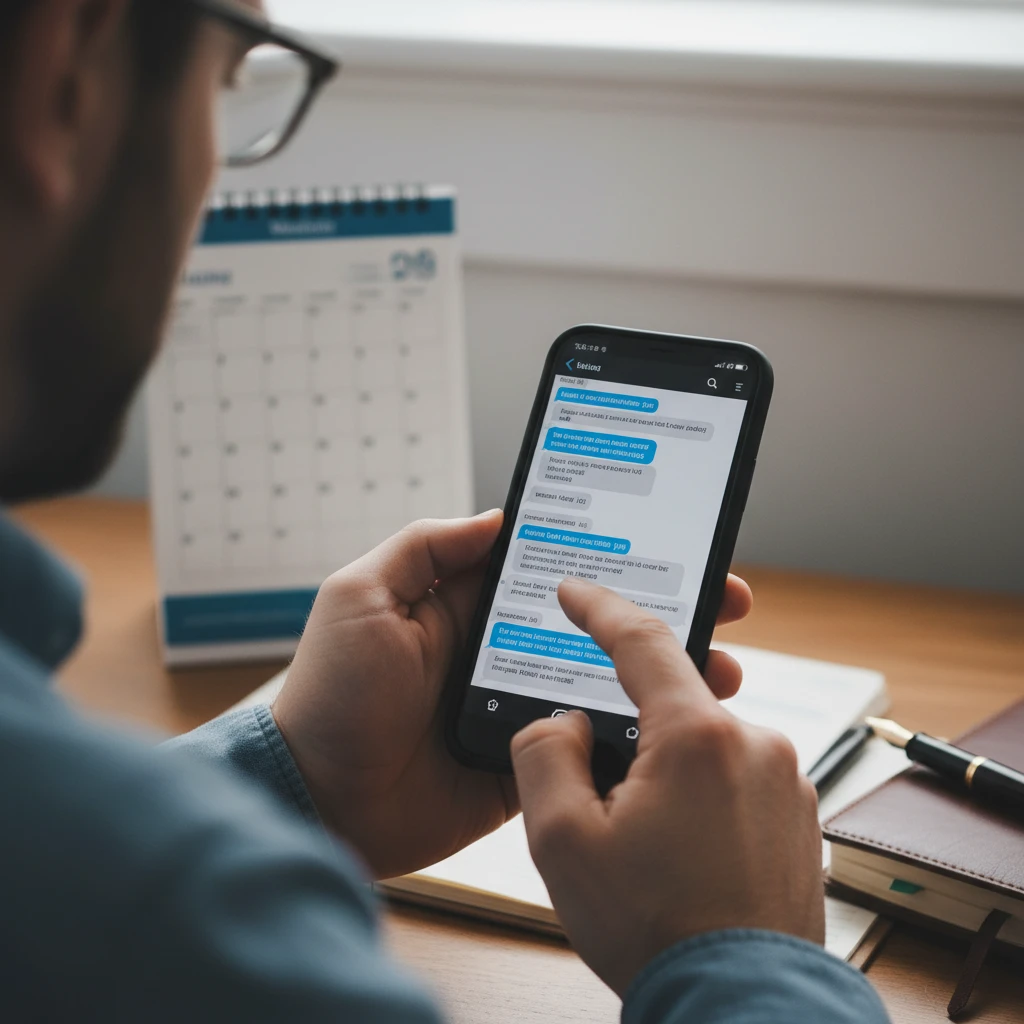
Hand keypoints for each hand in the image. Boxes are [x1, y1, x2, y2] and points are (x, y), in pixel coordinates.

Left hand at [274, 512, 752, 880]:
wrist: (317, 799)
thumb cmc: (329, 694)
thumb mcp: (360, 596)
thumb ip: (426, 548)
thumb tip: (499, 517)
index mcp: (469, 606)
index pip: (557, 569)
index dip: (613, 555)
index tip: (671, 542)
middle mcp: (502, 650)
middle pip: (596, 622)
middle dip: (662, 609)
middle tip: (724, 601)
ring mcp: (518, 706)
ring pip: (605, 680)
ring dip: (663, 672)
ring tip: (721, 665)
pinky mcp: (526, 761)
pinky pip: (588, 744)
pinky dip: (633, 733)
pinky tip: (676, 726)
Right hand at [511, 578, 822, 997]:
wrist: (742, 1005)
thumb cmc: (656, 930)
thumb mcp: (562, 842)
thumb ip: (543, 755)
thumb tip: (565, 723)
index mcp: (698, 736)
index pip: (642, 640)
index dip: (600, 608)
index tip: (576, 591)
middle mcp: (754, 744)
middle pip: (670, 704)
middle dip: (627, 735)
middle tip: (601, 796)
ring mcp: (785, 780)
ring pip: (701, 747)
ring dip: (665, 774)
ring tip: (646, 849)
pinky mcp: (799, 815)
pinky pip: (735, 780)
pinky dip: (701, 799)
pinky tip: (683, 857)